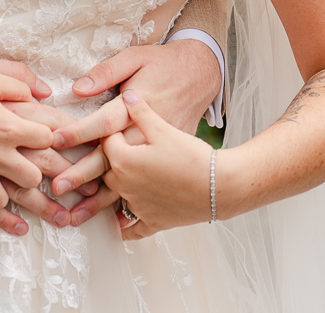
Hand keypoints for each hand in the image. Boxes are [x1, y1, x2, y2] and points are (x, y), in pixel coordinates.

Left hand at [44, 39, 219, 215]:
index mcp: (134, 132)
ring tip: (73, 217)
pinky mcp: (163, 207)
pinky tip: (112, 228)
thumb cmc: (189, 107)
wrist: (223, 138)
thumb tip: (81, 87)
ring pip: (114, 196)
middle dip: (76, 176)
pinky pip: (138, 220)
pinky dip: (125, 225)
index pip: (97, 131)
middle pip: (100, 168)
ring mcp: (149, 189)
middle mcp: (137, 165)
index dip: (73, 133)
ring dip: (93, 206)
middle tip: (55, 187)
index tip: (53, 139)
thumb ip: (111, 77)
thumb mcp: (145, 69)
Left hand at [102, 91, 214, 239]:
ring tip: (111, 182)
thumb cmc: (192, 156)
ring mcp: (137, 206)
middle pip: (106, 169)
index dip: (109, 133)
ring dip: (113, 189)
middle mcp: (125, 186)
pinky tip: (119, 227)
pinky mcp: (153, 221)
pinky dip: (124, 227)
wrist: (219, 186)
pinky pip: (131, 228)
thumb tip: (128, 95)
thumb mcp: (164, 128)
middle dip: (110, 159)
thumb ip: (141, 112)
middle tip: (114, 151)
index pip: (105, 142)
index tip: (110, 128)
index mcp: (123, 160)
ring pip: (115, 196)